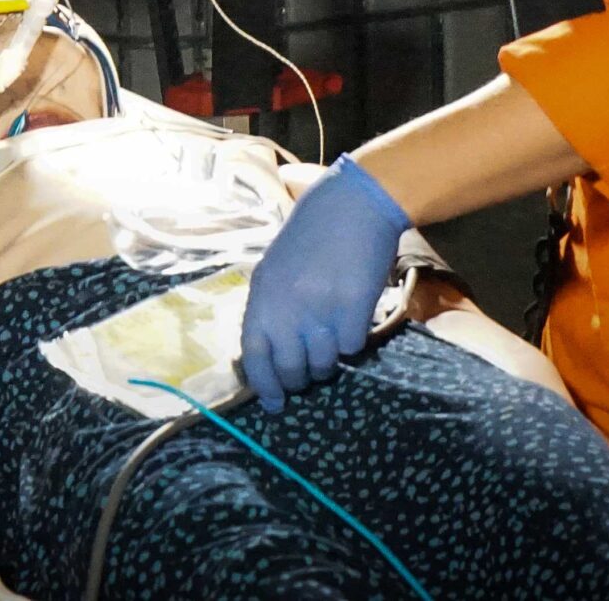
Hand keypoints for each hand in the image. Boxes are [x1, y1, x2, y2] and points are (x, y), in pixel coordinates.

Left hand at [239, 155, 409, 411]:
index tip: (275, 403)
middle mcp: (286, 308)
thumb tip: (271, 357)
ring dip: (329, 359)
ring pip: (323, 364)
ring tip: (333, 336)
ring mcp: (320, 310)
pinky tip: (353, 316)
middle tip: (310, 374)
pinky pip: (352, 347)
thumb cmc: (313, 234)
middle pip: (291, 370)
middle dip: (301, 379)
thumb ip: (271, 309)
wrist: (354, 204)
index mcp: (261, 296)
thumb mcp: (276, 268)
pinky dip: (354, 339)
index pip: (253, 357)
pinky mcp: (352, 309)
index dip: (265, 386)